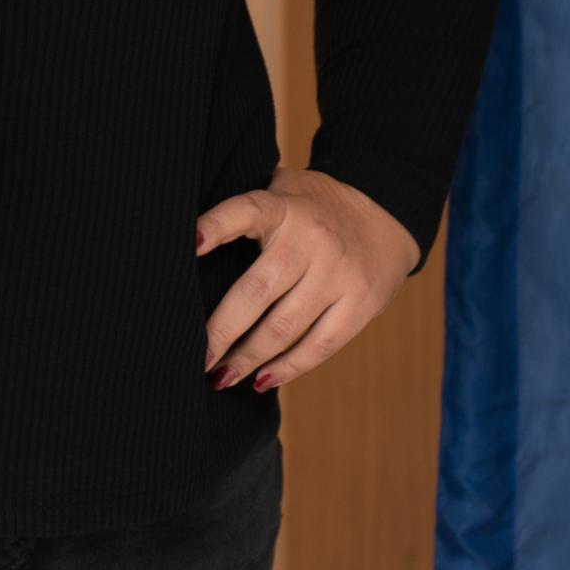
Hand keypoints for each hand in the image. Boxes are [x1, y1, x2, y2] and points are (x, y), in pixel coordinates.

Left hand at [193, 164, 418, 390]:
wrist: (387, 215)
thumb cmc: (314, 208)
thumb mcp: (283, 189)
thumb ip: (245, 207)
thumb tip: (182, 238)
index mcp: (284, 207)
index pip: (246, 212)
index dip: (216, 227)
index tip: (189, 243)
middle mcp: (311, 239)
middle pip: (257, 291)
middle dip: (221, 331)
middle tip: (196, 358)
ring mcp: (338, 273)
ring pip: (284, 327)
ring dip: (248, 358)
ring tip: (221, 377)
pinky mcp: (360, 303)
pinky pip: (319, 345)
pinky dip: (287, 368)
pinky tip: (261, 380)